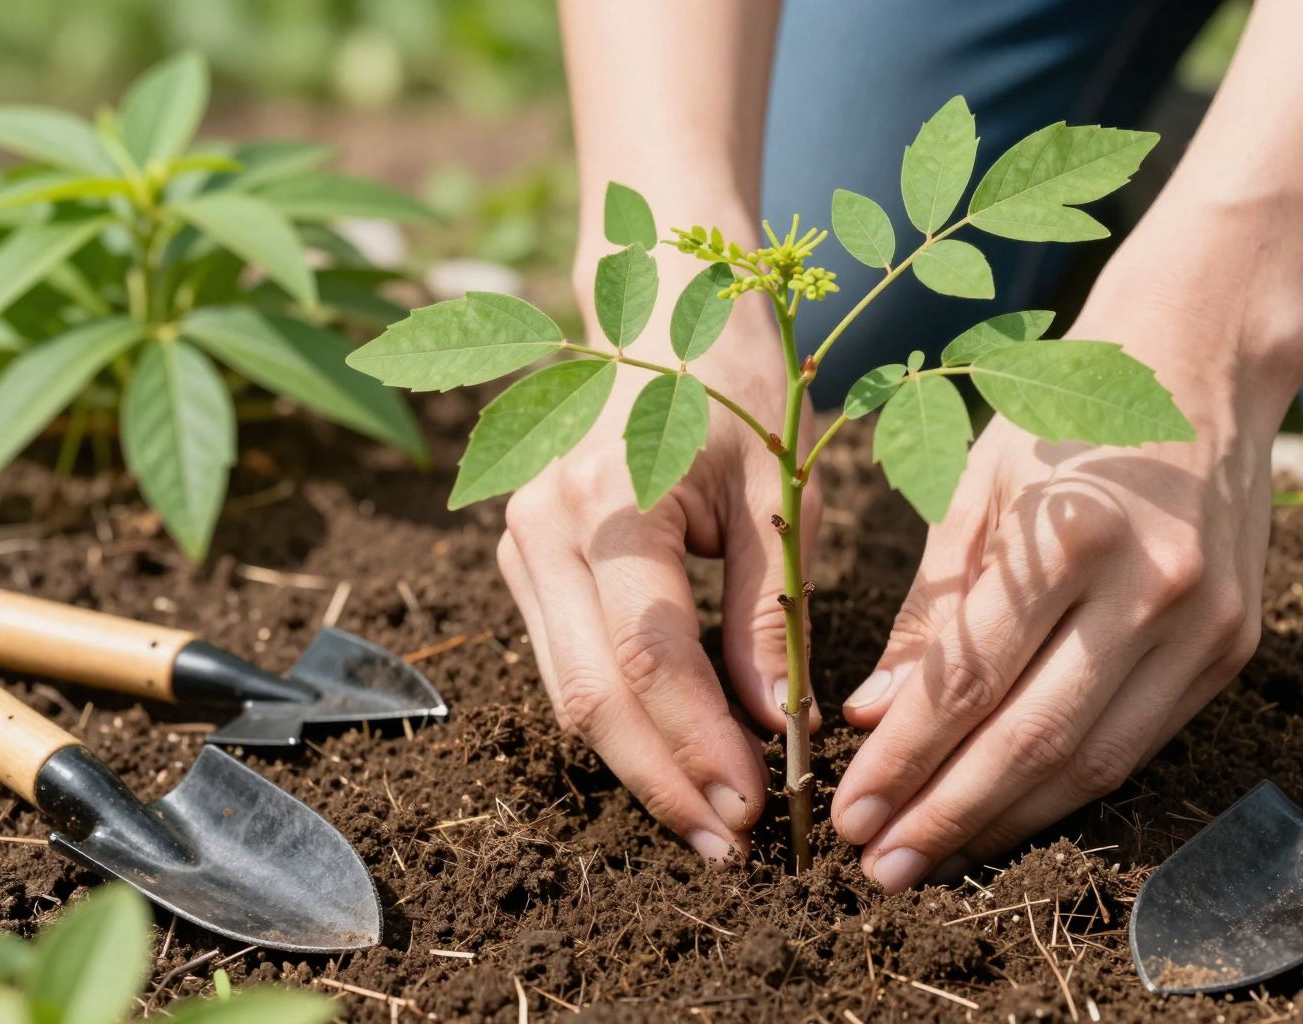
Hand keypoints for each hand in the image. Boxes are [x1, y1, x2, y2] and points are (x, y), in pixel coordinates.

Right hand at [497, 269, 819, 861]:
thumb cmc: (733, 387)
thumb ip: (770, 613)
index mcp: (609, 501)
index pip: (651, 658)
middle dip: (663, 783)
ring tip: (707, 821)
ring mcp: (520, 547)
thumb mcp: (773, 494)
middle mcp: (542, 529)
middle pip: (592, 695)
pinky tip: (671, 758)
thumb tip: (782, 729)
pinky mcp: (524, 562)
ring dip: (637, 766)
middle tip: (730, 847)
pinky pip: (563, 664)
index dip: (701, 746)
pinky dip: (617, 721)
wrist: (657, 311)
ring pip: (567, 693)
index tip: (757, 810)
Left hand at [829, 290, 1302, 891]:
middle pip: (1034, 739)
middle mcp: (1151, 586)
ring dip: (1008, 822)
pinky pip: (1142, 743)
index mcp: (1071, 533)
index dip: (904, 759)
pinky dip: (1071, 789)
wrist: (1199, 361)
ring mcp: (1205, 625)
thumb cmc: (1064, 415)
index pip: (969, 680)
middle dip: (947, 815)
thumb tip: (871, 715)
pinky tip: (1011, 814)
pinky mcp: (1233, 648)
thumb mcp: (975, 490)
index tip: (848, 812)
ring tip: (934, 858)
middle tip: (878, 868)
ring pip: (1095, 763)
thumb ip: (929, 614)